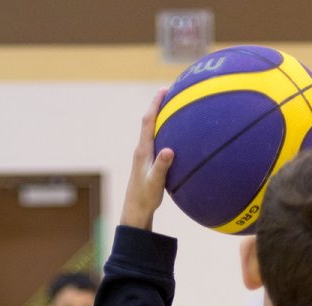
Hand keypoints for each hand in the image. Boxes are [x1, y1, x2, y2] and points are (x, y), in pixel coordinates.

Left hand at [121, 88, 174, 229]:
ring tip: (173, 108)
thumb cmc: (145, 197)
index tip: (163, 90)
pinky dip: (165, 132)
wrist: (135, 210)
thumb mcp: (155, 182)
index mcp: (142, 150)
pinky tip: (175, 136)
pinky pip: (157, 141)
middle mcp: (141, 149)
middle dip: (158, 105)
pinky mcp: (148, 162)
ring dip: (160, 118)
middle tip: (170, 92)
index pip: (148, 121)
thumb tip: (170, 150)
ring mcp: (144, 156)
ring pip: (152, 131)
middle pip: (149, 121)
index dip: (155, 104)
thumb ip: (162, 166)